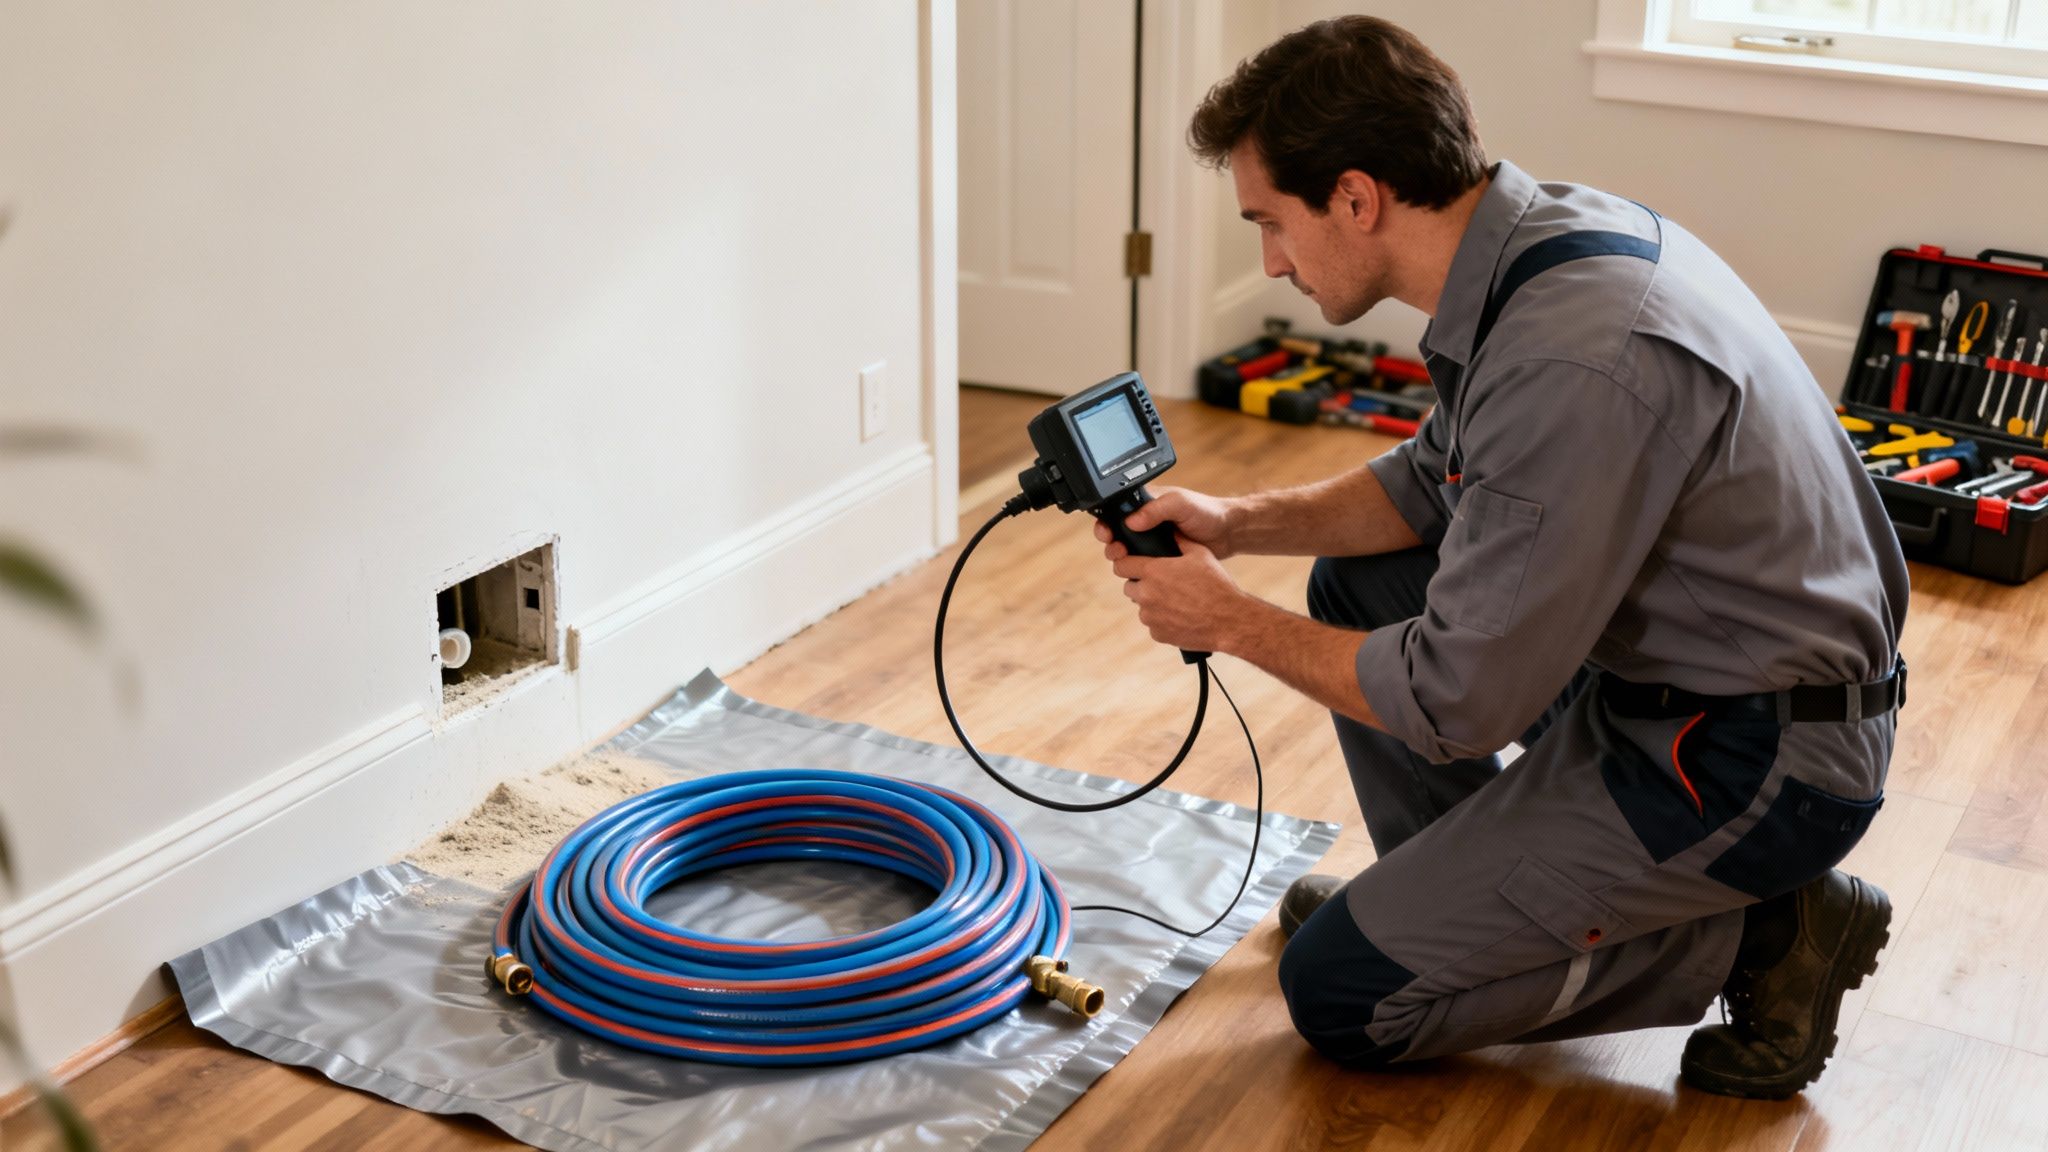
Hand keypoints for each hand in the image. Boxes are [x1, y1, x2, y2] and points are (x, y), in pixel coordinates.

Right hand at [1091, 487, 1235, 559]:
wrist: (1228, 533)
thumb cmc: (1207, 512)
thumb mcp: (1181, 504)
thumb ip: (1156, 509)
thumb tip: (1131, 521)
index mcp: (1145, 504)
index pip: (1115, 511)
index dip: (1106, 523)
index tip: (1107, 533)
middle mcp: (1145, 522)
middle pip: (1116, 535)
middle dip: (1111, 545)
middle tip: (1118, 552)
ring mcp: (1152, 542)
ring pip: (1127, 554)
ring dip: (1122, 560)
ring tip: (1127, 565)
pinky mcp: (1161, 559)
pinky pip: (1142, 567)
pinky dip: (1137, 571)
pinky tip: (1139, 576)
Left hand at [1109, 536, 1257, 652]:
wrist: (1230, 620)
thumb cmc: (1216, 586)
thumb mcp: (1201, 554)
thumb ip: (1180, 540)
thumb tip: (1171, 531)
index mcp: (1153, 571)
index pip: (1121, 564)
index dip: (1127, 562)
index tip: (1133, 563)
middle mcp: (1146, 594)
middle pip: (1129, 586)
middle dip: (1140, 583)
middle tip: (1162, 583)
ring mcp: (1150, 617)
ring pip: (1141, 607)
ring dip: (1152, 603)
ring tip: (1176, 600)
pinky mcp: (1158, 634)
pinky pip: (1153, 624)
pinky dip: (1163, 620)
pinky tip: (1181, 616)